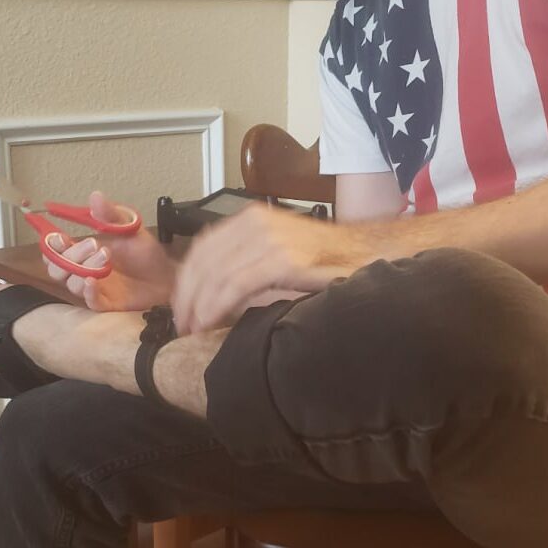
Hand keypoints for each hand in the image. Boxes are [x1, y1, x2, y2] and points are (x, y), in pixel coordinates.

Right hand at [42, 191, 176, 311]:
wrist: (167, 275)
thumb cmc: (146, 253)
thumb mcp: (129, 227)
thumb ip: (110, 214)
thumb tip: (95, 196)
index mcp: (84, 251)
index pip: (56, 250)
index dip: (52, 245)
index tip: (60, 236)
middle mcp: (84, 270)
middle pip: (57, 269)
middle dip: (70, 255)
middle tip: (93, 244)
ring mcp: (94, 287)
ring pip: (71, 284)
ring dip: (83, 269)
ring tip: (105, 256)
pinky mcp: (106, 303)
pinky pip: (88, 301)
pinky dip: (88, 291)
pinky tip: (93, 281)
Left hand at [170, 203, 369, 333]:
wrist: (368, 253)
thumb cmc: (327, 259)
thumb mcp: (279, 253)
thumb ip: (246, 264)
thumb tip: (211, 294)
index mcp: (251, 218)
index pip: (203, 247)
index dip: (186, 279)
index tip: (180, 306)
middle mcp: (256, 223)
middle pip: (203, 262)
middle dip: (186, 296)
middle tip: (181, 324)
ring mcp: (270, 239)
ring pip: (215, 274)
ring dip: (197, 305)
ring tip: (192, 328)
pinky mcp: (283, 259)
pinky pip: (236, 284)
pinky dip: (216, 305)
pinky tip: (209, 322)